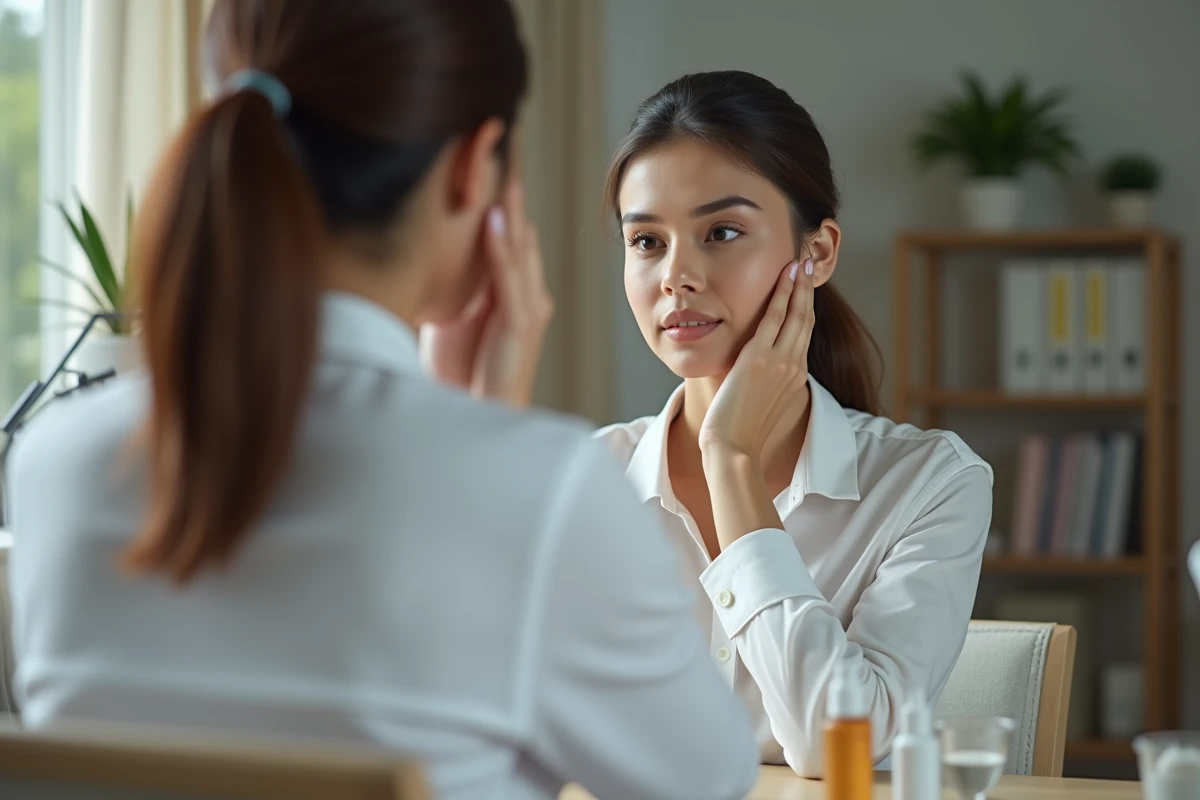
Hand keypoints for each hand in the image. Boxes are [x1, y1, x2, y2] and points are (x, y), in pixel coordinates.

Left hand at [419, 180, 552, 406]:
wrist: (479, 419)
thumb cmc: (463, 378)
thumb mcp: (453, 324)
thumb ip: (451, 294)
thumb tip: (421, 263)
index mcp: (515, 296)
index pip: (510, 240)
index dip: (502, 204)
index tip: (489, 167)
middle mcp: (528, 297)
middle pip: (519, 236)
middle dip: (510, 196)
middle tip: (503, 152)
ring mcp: (527, 309)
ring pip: (518, 249)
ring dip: (509, 210)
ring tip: (502, 173)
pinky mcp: (519, 323)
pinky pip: (510, 277)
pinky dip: (500, 247)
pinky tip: (492, 219)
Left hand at [698, 258, 813, 461]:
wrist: (734, 449)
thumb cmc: (740, 435)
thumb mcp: (760, 407)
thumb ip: (764, 388)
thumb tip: (754, 379)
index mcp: (795, 379)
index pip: (803, 336)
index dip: (806, 310)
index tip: (805, 290)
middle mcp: (794, 367)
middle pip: (806, 320)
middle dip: (808, 290)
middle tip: (810, 264)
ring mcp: (780, 361)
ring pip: (796, 314)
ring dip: (800, 285)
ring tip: (801, 262)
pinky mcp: (761, 358)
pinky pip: (776, 318)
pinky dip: (783, 294)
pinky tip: (786, 275)